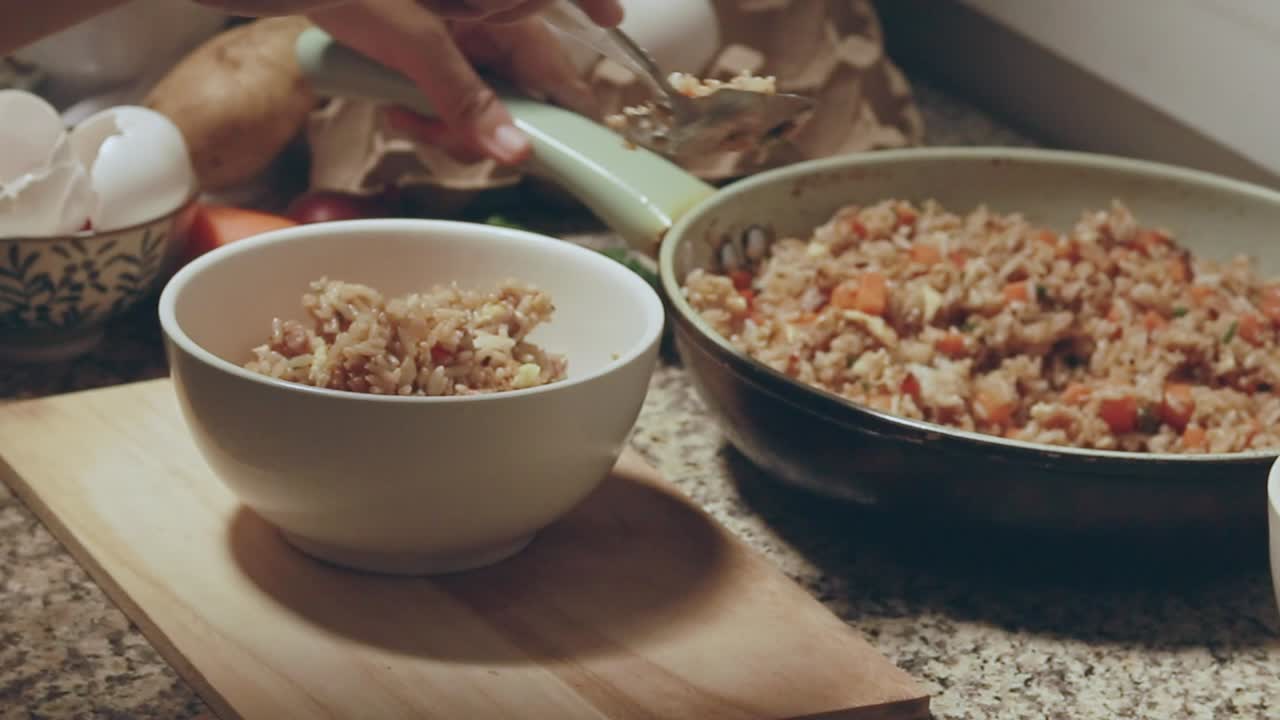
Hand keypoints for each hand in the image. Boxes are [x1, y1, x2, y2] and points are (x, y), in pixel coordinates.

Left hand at [307, 0, 621, 164]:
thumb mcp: (415, 43)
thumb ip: (467, 98)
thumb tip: (517, 154)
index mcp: (504, 6)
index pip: (558, 69)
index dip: (575, 113)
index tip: (583, 154)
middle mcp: (489, 22)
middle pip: (518, 99)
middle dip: (483, 129)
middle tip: (446, 137)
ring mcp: (459, 40)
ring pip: (479, 108)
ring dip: (444, 127)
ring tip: (405, 116)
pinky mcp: (427, 54)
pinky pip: (446, 102)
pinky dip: (424, 115)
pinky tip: (393, 108)